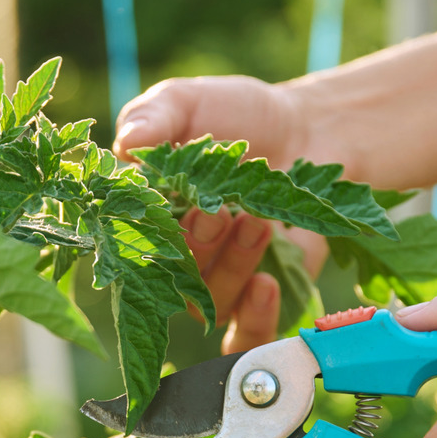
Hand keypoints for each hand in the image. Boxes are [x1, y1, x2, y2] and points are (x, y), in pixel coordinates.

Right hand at [113, 77, 328, 351]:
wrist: (312, 131)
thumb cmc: (238, 115)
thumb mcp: (187, 102)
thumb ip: (155, 116)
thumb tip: (128, 143)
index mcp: (143, 219)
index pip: (124, 247)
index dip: (138, 239)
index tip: (165, 207)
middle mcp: (174, 260)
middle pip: (166, 282)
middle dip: (193, 248)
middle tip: (219, 210)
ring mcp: (217, 284)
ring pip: (208, 304)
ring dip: (231, 266)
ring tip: (258, 222)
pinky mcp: (260, 302)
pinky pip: (248, 335)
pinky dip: (253, 320)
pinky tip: (267, 287)